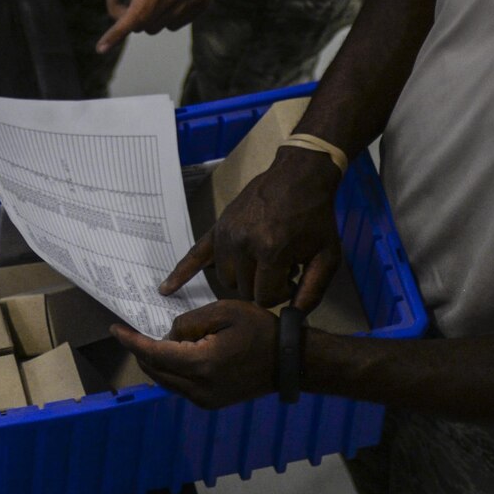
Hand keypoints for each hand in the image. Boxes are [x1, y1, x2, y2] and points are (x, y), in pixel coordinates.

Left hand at [78, 0, 236, 52]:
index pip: (137, 16)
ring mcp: (195, 0)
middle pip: (143, 24)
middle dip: (124, 15)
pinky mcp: (204, 2)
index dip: (116, 33)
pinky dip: (161, 15)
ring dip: (143, 15)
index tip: (100, 48)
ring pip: (158, 26)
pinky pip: (175, 22)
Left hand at [110, 300, 278, 408]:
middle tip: (130, 332)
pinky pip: (179, 387)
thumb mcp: (224, 312)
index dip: (132, 341)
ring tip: (148, 341)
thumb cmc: (260, 331)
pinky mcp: (211, 402)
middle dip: (139, 351)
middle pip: (155, 370)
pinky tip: (170, 355)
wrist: (289, 362)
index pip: (154, 353)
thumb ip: (189, 322)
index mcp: (201, 364)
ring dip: (153, 362)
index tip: (115, 329)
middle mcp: (199, 388)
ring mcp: (205, 400)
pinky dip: (169, 370)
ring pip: (165, 381)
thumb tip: (169, 335)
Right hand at [162, 147, 345, 308]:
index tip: (292, 280)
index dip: (281, 294)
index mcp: (270, 251)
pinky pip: (194, 255)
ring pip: (225, 278)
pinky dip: (180, 273)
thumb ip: (313, 291)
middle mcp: (243, 244)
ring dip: (242, 277)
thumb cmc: (315, 217)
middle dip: (263, 285)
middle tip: (282, 269)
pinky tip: (165, 288)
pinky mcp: (218, 228)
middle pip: (244, 289)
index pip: (264, 297)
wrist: (298, 176)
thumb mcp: (327, 256)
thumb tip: (295, 318)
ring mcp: (226, 235)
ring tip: (263, 261)